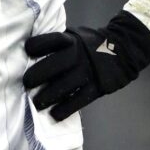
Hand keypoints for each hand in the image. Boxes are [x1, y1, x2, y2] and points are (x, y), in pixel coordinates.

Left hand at [23, 10, 149, 120]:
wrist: (122, 50)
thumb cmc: (88, 44)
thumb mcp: (75, 36)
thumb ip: (57, 42)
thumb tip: (29, 51)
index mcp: (72, 40)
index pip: (52, 40)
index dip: (38, 45)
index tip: (27, 51)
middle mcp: (79, 55)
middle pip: (56, 64)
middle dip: (38, 74)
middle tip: (26, 83)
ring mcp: (89, 72)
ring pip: (66, 85)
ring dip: (48, 95)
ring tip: (36, 103)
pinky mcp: (97, 87)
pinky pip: (80, 100)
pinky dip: (66, 109)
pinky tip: (54, 114)